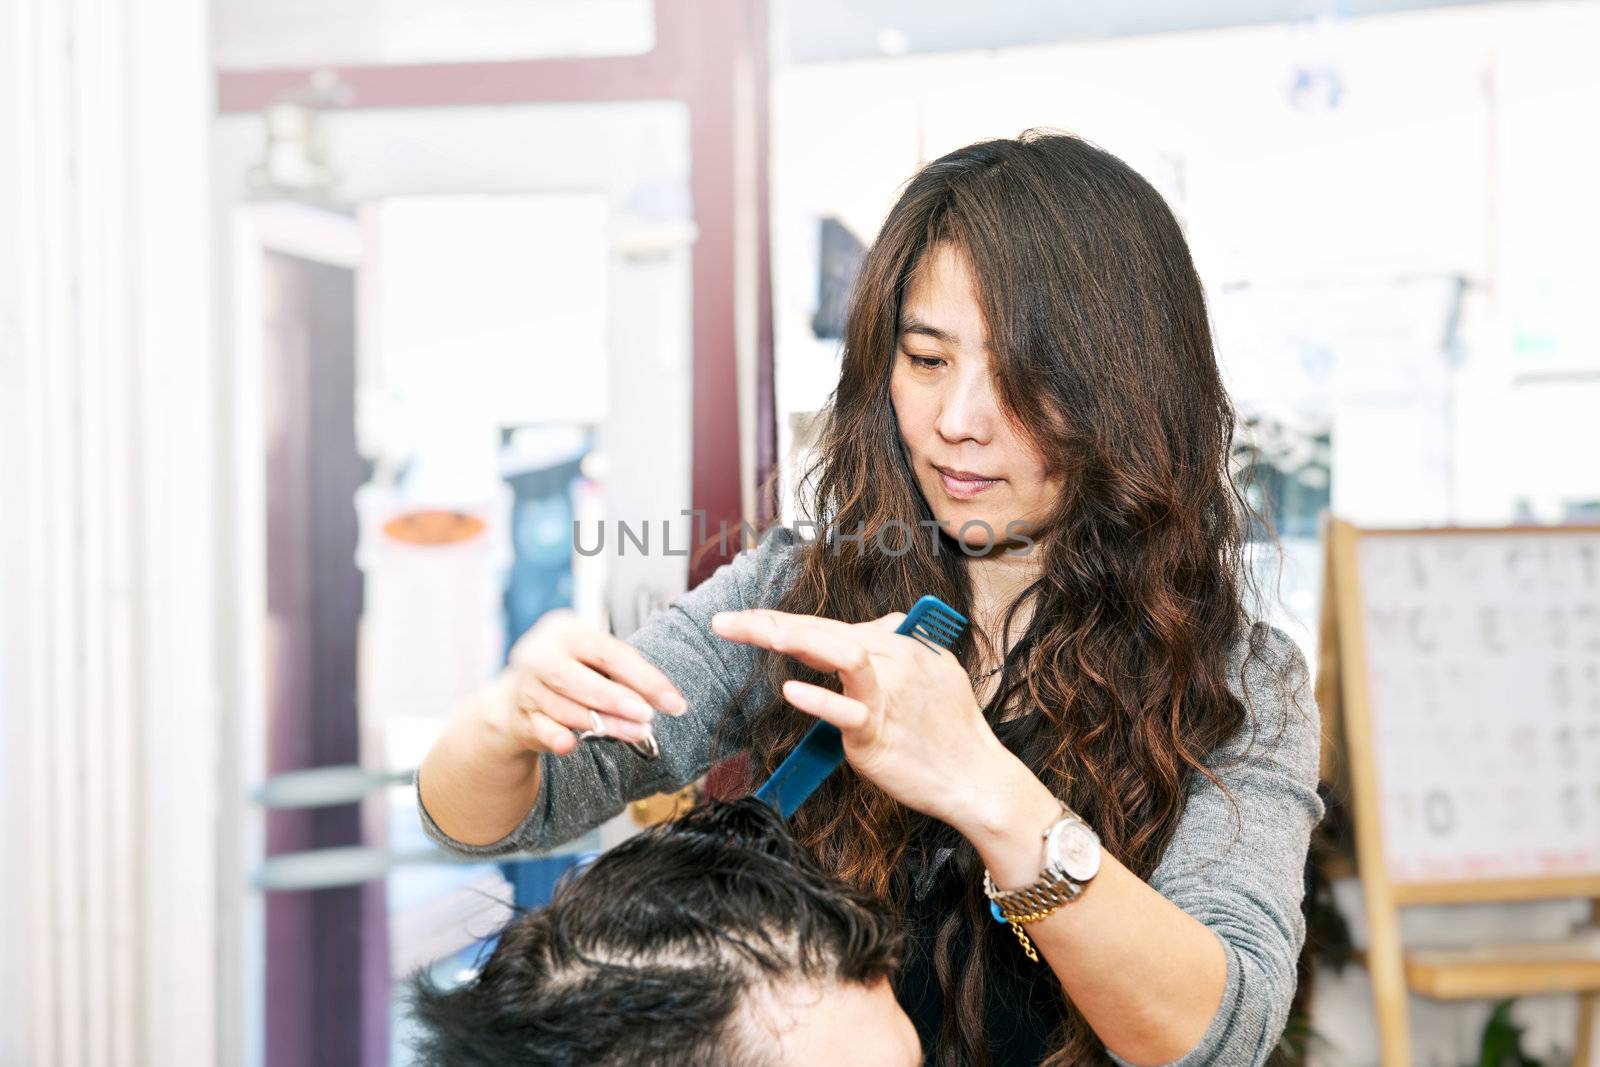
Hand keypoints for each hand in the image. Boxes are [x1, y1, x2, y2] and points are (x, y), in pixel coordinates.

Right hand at [487, 610, 688, 757]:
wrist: (518, 697)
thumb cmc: (570, 672)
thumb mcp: (592, 660)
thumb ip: (622, 673)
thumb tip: (664, 698)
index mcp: (564, 631)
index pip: (609, 652)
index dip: (644, 678)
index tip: (672, 701)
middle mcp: (541, 655)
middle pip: (584, 680)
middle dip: (620, 701)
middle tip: (649, 717)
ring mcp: (528, 687)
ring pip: (569, 709)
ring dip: (606, 725)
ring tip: (637, 732)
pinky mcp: (521, 718)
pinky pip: (542, 730)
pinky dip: (557, 738)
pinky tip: (571, 745)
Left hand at [709, 608, 1012, 826]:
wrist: (975, 777)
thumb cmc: (949, 727)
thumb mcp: (933, 669)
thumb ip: (894, 646)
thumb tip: (859, 633)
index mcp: (898, 643)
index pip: (828, 624)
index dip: (782, 620)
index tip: (741, 621)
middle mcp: (893, 660)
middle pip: (825, 632)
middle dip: (769, 624)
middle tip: (724, 623)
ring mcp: (887, 696)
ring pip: (843, 655)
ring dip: (800, 640)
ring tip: (762, 634)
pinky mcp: (879, 732)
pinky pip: (848, 711)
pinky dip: (820, 699)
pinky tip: (792, 690)